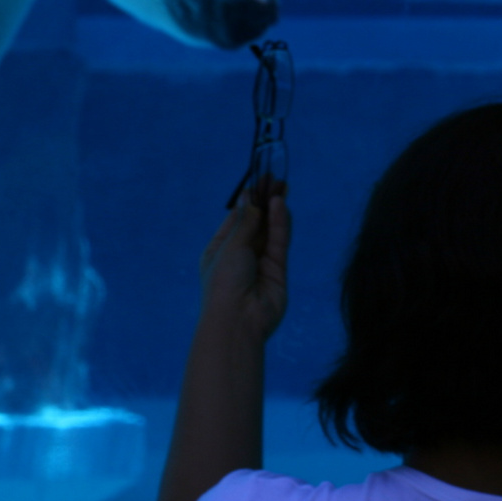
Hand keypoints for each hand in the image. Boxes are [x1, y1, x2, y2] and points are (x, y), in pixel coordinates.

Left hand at [198, 185, 289, 344]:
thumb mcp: (230, 246)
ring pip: (269, 232)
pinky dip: (281, 224)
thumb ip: (246, 222)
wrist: (238, 320)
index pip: (236, 221)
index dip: (248, 202)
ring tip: (282, 187)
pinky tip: (281, 205)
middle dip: (264, 203)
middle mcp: (240, 256)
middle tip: (276, 180)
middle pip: (255, 225)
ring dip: (274, 211)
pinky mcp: (278, 270)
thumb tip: (250, 199)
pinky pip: (279, 242)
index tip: (259, 182)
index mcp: (219, 251)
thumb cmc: (224, 281)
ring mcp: (260, 263)